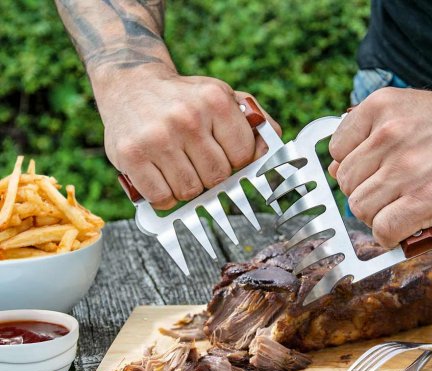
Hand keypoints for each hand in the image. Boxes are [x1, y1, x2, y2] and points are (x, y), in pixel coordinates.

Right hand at [91, 65, 279, 208]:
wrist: (129, 84)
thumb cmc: (183, 99)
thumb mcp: (220, 96)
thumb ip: (253, 123)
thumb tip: (273, 152)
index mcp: (215, 100)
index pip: (243, 157)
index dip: (235, 163)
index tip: (223, 156)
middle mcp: (187, 118)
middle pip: (217, 178)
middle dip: (210, 176)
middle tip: (196, 161)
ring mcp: (157, 138)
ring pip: (190, 192)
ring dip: (187, 187)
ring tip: (177, 166)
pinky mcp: (131, 156)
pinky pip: (162, 198)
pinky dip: (165, 197)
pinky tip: (161, 177)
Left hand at [328, 82, 431, 247]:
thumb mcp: (401, 114)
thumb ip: (362, 139)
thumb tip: (333, 170)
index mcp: (379, 107)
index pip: (336, 151)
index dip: (352, 166)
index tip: (371, 170)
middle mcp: (390, 133)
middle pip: (346, 184)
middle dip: (363, 192)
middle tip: (388, 191)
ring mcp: (406, 166)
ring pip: (360, 208)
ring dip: (376, 215)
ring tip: (398, 206)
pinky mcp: (425, 197)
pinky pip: (383, 228)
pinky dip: (388, 234)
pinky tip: (402, 226)